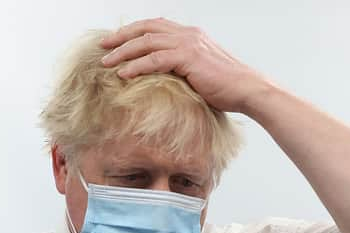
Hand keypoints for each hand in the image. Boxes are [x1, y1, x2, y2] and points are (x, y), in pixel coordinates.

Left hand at [99, 17, 270, 113]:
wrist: (247, 90)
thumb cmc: (226, 87)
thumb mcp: (201, 72)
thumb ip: (182, 68)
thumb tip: (163, 78)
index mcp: (191, 35)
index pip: (155, 26)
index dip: (133, 31)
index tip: (115, 40)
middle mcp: (188, 34)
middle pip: (146, 29)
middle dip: (121, 36)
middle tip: (103, 46)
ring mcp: (188, 44)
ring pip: (147, 42)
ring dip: (124, 52)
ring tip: (106, 63)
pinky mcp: (189, 58)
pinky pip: (155, 60)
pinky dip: (137, 66)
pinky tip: (123, 74)